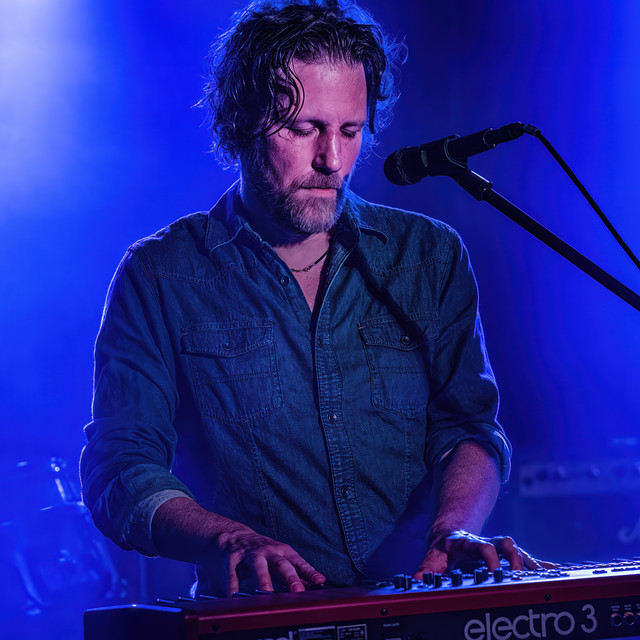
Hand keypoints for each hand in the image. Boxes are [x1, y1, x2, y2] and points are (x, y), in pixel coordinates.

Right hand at [216, 522, 325, 595]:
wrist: (236, 537)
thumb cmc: (264, 552)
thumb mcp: (281, 559)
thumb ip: (296, 572)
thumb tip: (316, 585)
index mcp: (283, 552)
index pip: (299, 563)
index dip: (309, 572)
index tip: (320, 581)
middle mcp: (269, 551)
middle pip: (281, 564)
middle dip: (290, 577)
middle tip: (298, 590)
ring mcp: (251, 554)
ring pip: (259, 565)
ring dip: (263, 578)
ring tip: (267, 592)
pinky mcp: (234, 558)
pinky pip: (234, 572)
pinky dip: (234, 584)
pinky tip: (234, 595)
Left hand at [413, 529, 555, 578]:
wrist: (452, 532)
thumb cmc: (445, 547)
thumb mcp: (434, 555)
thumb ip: (427, 567)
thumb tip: (415, 579)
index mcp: (470, 543)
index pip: (482, 547)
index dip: (490, 558)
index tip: (495, 571)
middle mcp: (488, 543)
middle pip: (507, 546)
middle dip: (517, 560)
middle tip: (521, 576)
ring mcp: (500, 549)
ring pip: (521, 552)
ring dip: (533, 565)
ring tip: (548, 578)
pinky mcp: (509, 556)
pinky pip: (529, 560)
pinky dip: (543, 567)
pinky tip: (558, 574)